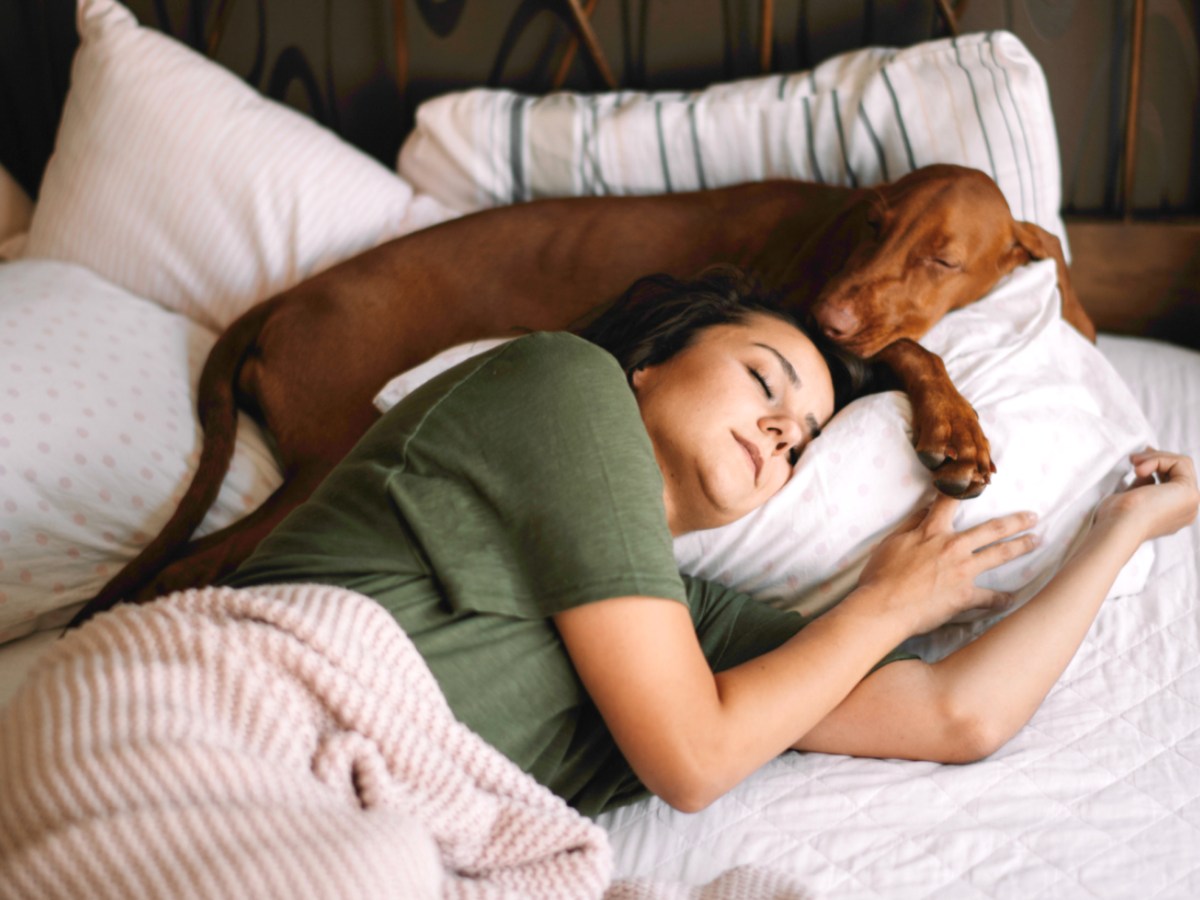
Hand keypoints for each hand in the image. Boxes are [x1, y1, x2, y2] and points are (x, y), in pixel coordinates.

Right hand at [856, 494, 1039, 635]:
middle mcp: (953, 547)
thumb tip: (924, 510)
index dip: (963, 490)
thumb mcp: (891, 543)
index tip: (979, 480)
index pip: (949, 503)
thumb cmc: (881, 576)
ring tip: (1036, 540)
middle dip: (1015, 521)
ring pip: (999, 555)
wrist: (884, 607)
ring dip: (1020, 546)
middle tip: (1033, 517)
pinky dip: (1002, 599)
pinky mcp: (964, 596)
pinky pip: (990, 598)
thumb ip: (910, 525)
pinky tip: (1012, 599)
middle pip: (991, 529)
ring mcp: (962, 571)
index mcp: (932, 531)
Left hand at [1093, 448, 1198, 542]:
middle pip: (1179, 472)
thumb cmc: (1116, 517)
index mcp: (1173, 514)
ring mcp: (1190, 503)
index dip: (1158, 464)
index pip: (1173, 481)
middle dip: (1155, 458)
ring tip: (1133, 463)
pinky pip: (1180, 463)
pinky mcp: (1189, 493)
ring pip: (1181, 465)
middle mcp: (1186, 510)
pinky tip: (1139, 469)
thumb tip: (1147, 472)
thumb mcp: (1131, 497)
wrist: (1119, 526)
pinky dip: (1158, 460)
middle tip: (1133, 458)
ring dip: (1154, 458)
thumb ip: (1144, 485)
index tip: (1138, 458)